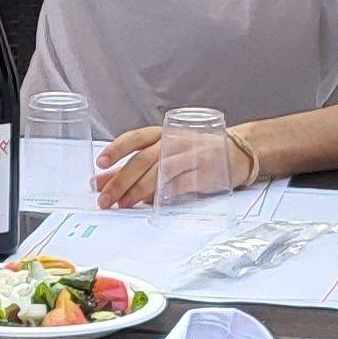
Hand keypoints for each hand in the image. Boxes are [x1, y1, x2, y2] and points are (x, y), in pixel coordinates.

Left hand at [91, 122, 248, 207]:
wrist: (236, 151)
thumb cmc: (194, 152)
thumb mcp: (163, 152)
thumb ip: (132, 167)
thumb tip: (102, 181)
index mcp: (162, 133)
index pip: (134, 138)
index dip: (116, 150)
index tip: (100, 163)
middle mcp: (173, 141)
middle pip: (142, 160)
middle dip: (120, 180)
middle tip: (105, 198)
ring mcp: (190, 155)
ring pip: (158, 173)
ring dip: (137, 191)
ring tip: (122, 204)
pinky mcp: (203, 172)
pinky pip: (179, 185)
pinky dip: (163, 195)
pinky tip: (150, 205)